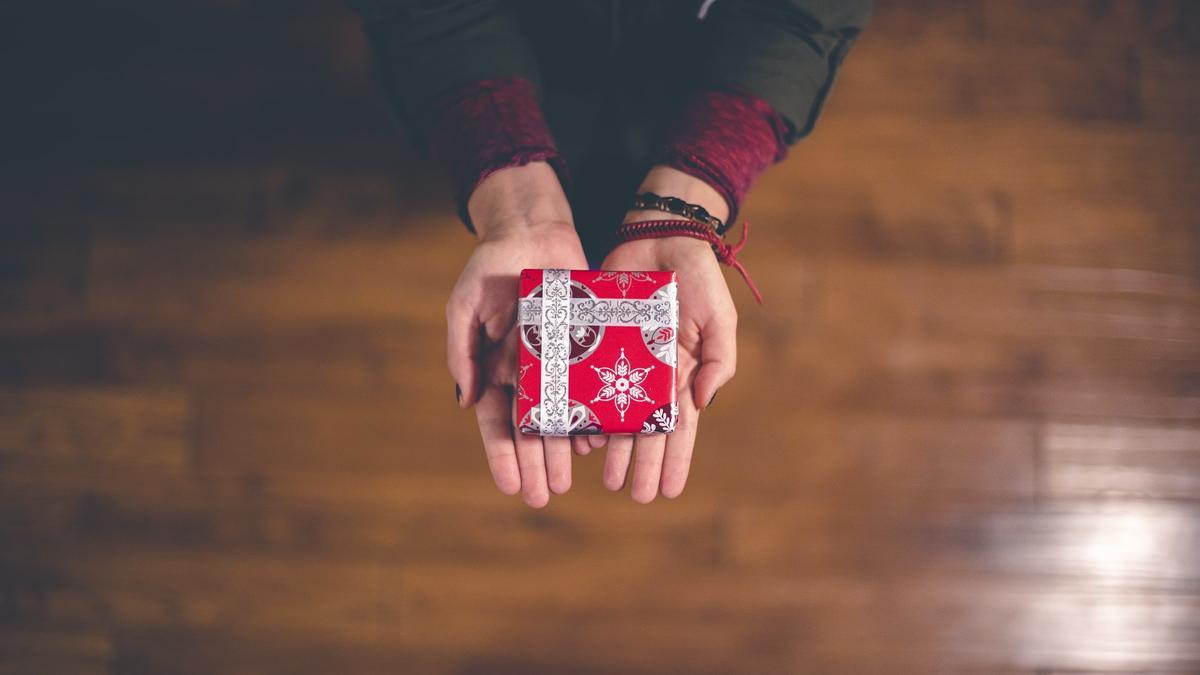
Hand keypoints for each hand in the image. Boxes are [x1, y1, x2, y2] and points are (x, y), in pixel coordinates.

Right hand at [447, 162, 587, 507]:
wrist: (533, 231)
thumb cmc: (492, 267)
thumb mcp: (466, 305)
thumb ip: (463, 351)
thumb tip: (466, 401)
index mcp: (495, 369)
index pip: (498, 422)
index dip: (502, 455)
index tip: (511, 486)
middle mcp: (527, 374)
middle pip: (531, 430)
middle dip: (535, 464)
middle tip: (545, 496)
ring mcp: (558, 364)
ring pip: (561, 417)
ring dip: (562, 450)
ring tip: (568, 480)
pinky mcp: (585, 348)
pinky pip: (590, 388)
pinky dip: (593, 415)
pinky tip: (597, 441)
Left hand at [595, 167, 737, 501]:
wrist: (658, 235)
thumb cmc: (696, 277)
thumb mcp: (719, 317)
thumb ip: (718, 359)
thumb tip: (702, 403)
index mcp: (683, 373)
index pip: (680, 427)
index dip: (676, 459)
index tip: (670, 491)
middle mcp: (651, 374)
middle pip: (646, 430)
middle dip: (642, 464)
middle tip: (635, 495)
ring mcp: (622, 361)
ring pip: (615, 414)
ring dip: (613, 448)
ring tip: (606, 478)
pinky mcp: (595, 343)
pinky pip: (587, 382)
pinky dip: (585, 409)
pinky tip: (580, 436)